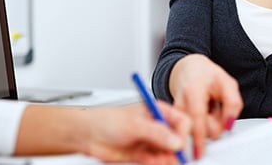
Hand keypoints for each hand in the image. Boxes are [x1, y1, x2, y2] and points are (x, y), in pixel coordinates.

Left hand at [15, 101, 189, 164]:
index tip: (179, 144)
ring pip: (168, 153)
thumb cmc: (106, 120)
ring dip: (168, 159)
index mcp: (158, 111)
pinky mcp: (143, 155)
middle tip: (173, 158)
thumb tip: (176, 142)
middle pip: (177, 139)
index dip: (183, 133)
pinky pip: (158, 162)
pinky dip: (159, 164)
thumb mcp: (134, 124)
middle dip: (177, 150)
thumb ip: (156, 133)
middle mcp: (156, 126)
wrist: (88, 135)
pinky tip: (153, 163)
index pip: (181, 121)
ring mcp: (150, 141)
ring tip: (161, 161)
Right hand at [169, 54, 242, 159]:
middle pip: (199, 129)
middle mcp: (180, 102)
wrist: (188, 69)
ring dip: (208, 123)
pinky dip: (201, 123)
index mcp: (193, 90)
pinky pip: (192, 129)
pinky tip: (201, 111)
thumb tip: (229, 124)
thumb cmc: (207, 75)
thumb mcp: (228, 83)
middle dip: (214, 123)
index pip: (196, 118)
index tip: (199, 151)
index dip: (199, 137)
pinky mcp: (175, 118)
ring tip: (207, 106)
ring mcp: (176, 112)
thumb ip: (233, 104)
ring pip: (197, 130)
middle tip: (216, 106)